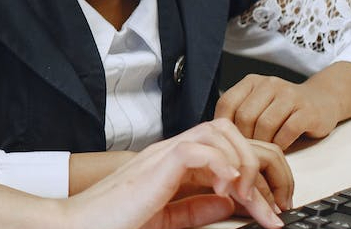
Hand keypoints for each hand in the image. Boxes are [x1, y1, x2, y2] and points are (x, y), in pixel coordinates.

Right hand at [66, 119, 287, 228]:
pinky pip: (199, 148)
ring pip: (220, 131)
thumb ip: (196, 209)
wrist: (77, 228)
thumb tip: (232, 203)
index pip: (227, 150)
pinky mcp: (158, 163)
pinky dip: (221, 165)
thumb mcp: (166, 220)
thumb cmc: (114, 224)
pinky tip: (228, 191)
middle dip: (261, 163)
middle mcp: (173, 151)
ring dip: (244, 164)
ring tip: (250, 199)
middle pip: (230, 132)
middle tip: (273, 205)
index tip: (269, 213)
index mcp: (176, 164)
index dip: (254, 177)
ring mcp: (165, 153)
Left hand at [214, 62, 350, 149]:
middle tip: (246, 156)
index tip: (227, 145)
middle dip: (244, 141)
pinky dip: (280, 147)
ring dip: (262, 146)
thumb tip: (216, 141)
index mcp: (252, 82)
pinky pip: (286, 132)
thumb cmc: (283, 110)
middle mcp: (269, 84)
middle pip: (245, 116)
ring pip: (265, 125)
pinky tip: (279, 152)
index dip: (223, 128)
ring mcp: (289, 95)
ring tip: (262, 156)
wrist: (322, 100)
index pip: (227, 103)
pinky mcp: (306, 111)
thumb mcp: (259, 105)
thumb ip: (239, 116)